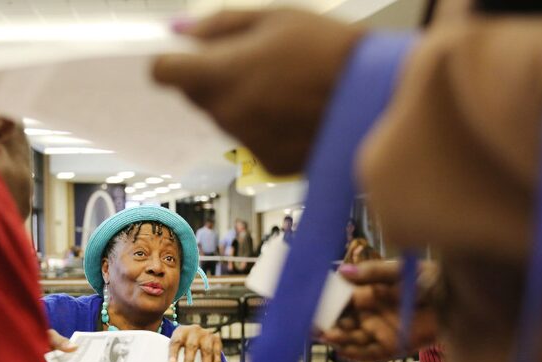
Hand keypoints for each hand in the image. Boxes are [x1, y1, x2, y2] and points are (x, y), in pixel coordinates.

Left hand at [153, 9, 363, 174]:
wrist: (377, 96)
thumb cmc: (328, 49)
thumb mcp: (275, 17)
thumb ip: (220, 25)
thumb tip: (181, 33)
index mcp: (221, 74)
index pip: (163, 73)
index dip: (169, 63)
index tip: (182, 59)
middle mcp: (226, 113)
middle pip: (197, 96)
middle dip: (214, 79)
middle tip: (255, 64)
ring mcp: (246, 143)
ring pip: (227, 119)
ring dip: (243, 103)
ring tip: (286, 87)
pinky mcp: (268, 163)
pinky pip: (253, 141)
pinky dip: (267, 128)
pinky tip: (297, 113)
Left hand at [168, 324, 222, 361]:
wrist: (196, 333)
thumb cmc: (184, 344)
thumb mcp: (179, 345)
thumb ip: (178, 355)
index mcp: (181, 332)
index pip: (176, 342)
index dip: (173, 353)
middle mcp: (194, 331)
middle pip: (191, 346)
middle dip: (189, 360)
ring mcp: (206, 334)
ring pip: (206, 350)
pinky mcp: (216, 339)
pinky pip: (217, 352)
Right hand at [319, 260, 439, 361]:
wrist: (462, 298)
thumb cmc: (432, 279)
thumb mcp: (399, 271)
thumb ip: (372, 272)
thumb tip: (342, 271)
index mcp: (369, 293)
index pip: (340, 300)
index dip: (325, 302)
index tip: (309, 303)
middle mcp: (372, 313)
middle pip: (343, 322)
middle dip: (327, 324)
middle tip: (313, 325)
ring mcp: (382, 331)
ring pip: (354, 338)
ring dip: (339, 338)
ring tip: (327, 335)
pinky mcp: (395, 346)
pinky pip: (371, 354)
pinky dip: (357, 355)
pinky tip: (341, 352)